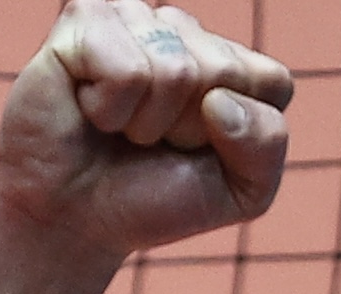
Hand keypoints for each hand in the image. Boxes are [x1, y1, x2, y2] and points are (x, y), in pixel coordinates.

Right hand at [0, 2, 293, 263]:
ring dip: (143, 122)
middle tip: (144, 144)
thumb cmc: (148, 201)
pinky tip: (89, 111)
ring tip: (115, 129)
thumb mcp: (240, 190)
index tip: (191, 154)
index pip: (271, 82)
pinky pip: (127, 70)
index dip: (236, 137)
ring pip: (176, 70)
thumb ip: (267, 142)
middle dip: (184, 129)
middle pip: (222, 73)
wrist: (69, 225)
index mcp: (226, 60)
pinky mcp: (84, 21)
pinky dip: (109, 110)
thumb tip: (218, 99)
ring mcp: (133, 17)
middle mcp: (182, 30)